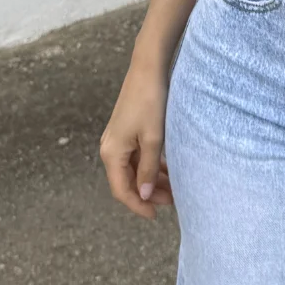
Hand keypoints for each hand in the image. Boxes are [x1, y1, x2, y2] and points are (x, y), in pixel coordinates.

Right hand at [99, 59, 175, 220]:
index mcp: (112, 153)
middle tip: (172, 202)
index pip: (122, 190)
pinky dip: (151, 165)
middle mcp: (110, 148)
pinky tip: (169, 170)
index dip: (138, 205)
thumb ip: (149, 169)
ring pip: (134, 169)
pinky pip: (137, 155)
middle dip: (149, 194)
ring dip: (152, 180)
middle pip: (127, 181)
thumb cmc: (151, 101)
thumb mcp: (153, 139)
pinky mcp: (127, 130)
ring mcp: (118, 139)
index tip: (155, 216)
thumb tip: (145, 195)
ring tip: (174, 188)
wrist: (148, 68)